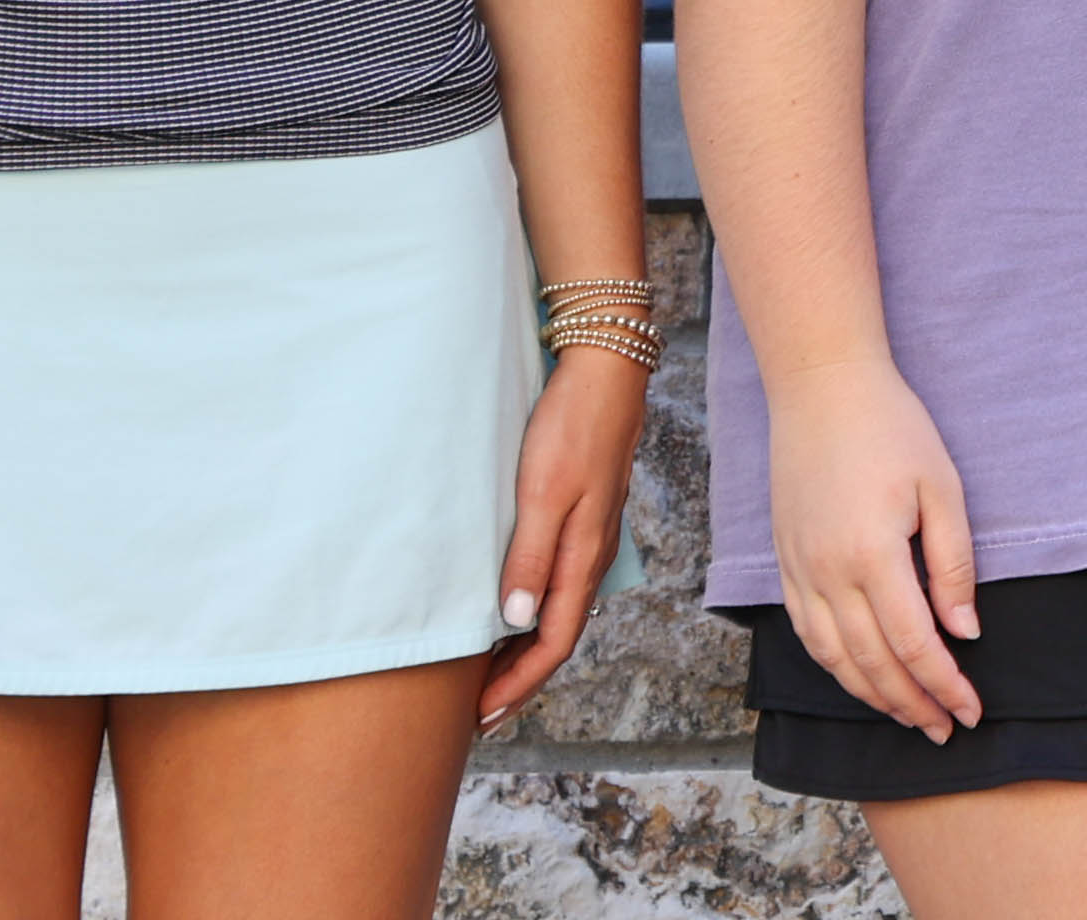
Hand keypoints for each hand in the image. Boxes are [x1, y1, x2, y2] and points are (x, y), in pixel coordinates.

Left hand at [477, 345, 649, 727]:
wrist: (606, 371)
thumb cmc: (571, 427)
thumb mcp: (543, 491)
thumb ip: (530, 556)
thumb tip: (515, 620)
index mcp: (584, 556)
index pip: (553, 642)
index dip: (518, 684)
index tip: (482, 716)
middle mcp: (591, 555)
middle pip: (558, 636)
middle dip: (520, 680)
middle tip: (481, 714)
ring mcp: (590, 536)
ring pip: (559, 611)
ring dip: (526, 649)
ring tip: (489, 673)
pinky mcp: (583, 516)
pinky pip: (559, 583)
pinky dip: (534, 612)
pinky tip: (513, 608)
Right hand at [766, 353, 983, 740]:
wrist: (822, 388)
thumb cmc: (893, 428)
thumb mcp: (942, 486)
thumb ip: (953, 563)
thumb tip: (964, 632)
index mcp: (872, 555)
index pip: (912, 645)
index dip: (943, 685)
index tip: (970, 711)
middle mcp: (828, 573)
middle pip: (872, 664)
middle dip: (912, 704)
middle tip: (945, 729)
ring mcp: (800, 571)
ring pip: (835, 659)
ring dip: (873, 696)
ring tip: (909, 716)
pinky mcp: (785, 563)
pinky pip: (807, 634)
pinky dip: (836, 667)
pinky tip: (860, 679)